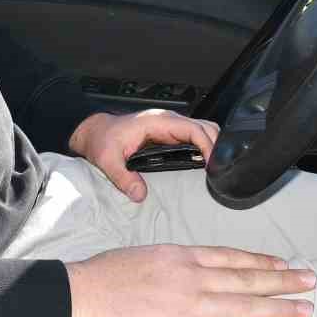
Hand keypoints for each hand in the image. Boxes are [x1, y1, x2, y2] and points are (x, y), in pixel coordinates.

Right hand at [65, 244, 315, 316]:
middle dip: (282, 280)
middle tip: (310, 280)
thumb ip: (169, 266)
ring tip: (305, 310)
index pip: (231, 256)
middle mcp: (192, 276)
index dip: (260, 260)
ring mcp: (189, 306)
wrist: (77, 299)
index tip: (282, 262)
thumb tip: (182, 275)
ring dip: (279, 309)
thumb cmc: (100, 278)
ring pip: (245, 306)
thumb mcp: (142, 256)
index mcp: (181, 255)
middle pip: (247, 277)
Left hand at [67, 110, 218, 201]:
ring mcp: (170, 126)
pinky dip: (205, 147)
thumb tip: (140, 195)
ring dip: (212, 145)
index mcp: (157, 122)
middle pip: (205, 126)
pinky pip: (194, 136)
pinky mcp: (170, 133)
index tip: (214, 163)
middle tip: (220, 171)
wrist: (95, 132)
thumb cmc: (102, 140)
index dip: (207, 144)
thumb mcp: (107, 160)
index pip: (192, 128)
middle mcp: (167, 121)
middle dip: (216, 146)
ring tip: (216, 169)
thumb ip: (122, 177)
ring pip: (203, 129)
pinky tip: (205, 165)